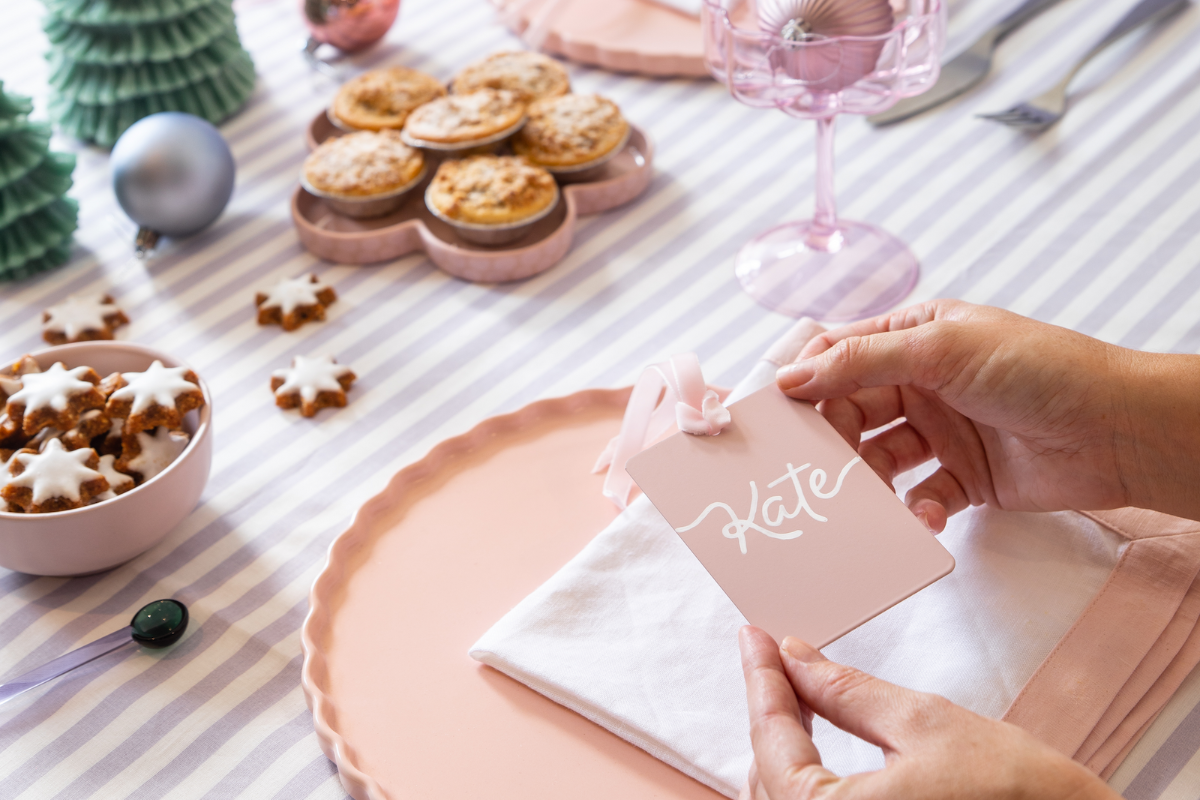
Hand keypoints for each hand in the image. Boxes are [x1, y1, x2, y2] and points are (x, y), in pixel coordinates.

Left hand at [738, 626, 1119, 799]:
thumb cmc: (1018, 795)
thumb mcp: (923, 724)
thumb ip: (844, 691)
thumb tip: (795, 656)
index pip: (771, 740)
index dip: (760, 678)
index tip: (752, 635)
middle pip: (769, 774)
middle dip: (768, 712)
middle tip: (773, 656)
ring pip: (785, 798)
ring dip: (783, 747)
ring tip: (794, 691)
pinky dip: (808, 779)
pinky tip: (820, 742)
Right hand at [776, 300, 1199, 529]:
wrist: (1118, 430)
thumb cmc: (1037, 369)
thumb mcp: (941, 348)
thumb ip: (861, 362)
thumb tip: (790, 376)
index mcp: (915, 337)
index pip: (840, 355)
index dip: (805, 381)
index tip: (777, 413)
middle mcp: (923, 383)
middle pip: (851, 411)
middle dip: (831, 438)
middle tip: (815, 466)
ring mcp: (943, 431)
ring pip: (879, 459)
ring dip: (868, 482)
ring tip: (866, 500)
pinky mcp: (964, 478)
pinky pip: (920, 496)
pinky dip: (915, 510)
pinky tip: (926, 515)